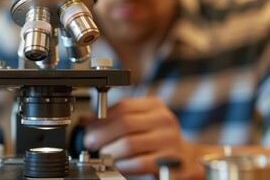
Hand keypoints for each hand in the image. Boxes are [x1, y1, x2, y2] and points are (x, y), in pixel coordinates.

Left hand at [83, 97, 204, 178]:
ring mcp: (170, 140)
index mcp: (154, 106)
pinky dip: (124, 165)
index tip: (89, 129)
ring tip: (104, 156)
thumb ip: (114, 120)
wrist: (185, 158)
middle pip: (125, 124)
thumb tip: (86, 122)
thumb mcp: (138, 123)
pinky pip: (140, 163)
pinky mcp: (172, 161)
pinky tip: (119, 165)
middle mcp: (164, 120)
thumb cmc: (157, 139)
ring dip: (110, 152)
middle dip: (101, 135)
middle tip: (91, 144)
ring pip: (130, 144)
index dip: (101, 119)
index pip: (123, 107)